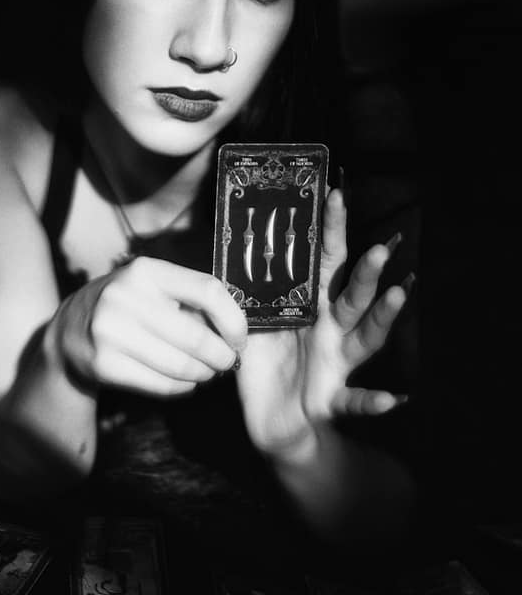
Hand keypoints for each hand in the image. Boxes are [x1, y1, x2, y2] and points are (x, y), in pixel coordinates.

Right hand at [54, 256, 246, 396]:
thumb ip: (190, 299)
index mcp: (146, 270)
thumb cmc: (128, 305)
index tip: (239, 338)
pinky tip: (186, 382)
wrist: (72, 328)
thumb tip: (235, 330)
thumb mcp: (153, 286)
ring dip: (204, 374)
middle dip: (222, 355)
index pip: (207, 290)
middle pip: (196, 336)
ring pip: (182, 365)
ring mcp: (111, 331)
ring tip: (208, 372)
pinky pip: (163, 385)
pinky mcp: (105, 365)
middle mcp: (125, 296)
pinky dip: (184, 387)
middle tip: (228, 362)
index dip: (233, 319)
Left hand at [235, 189, 408, 460]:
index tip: (335, 196)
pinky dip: (372, 401)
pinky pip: (355, 400)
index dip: (331, 231)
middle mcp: (332, 329)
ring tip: (398, 294)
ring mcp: (337, 363)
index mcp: (311, 305)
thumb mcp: (248, 321)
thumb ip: (242, 290)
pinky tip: (391, 400)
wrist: (270, 422)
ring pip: (366, 337)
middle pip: (353, 295)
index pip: (325, 261)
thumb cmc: (264, 364)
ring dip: (383, 316)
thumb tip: (220, 247)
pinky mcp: (332, 399)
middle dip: (366, 272)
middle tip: (378, 247)